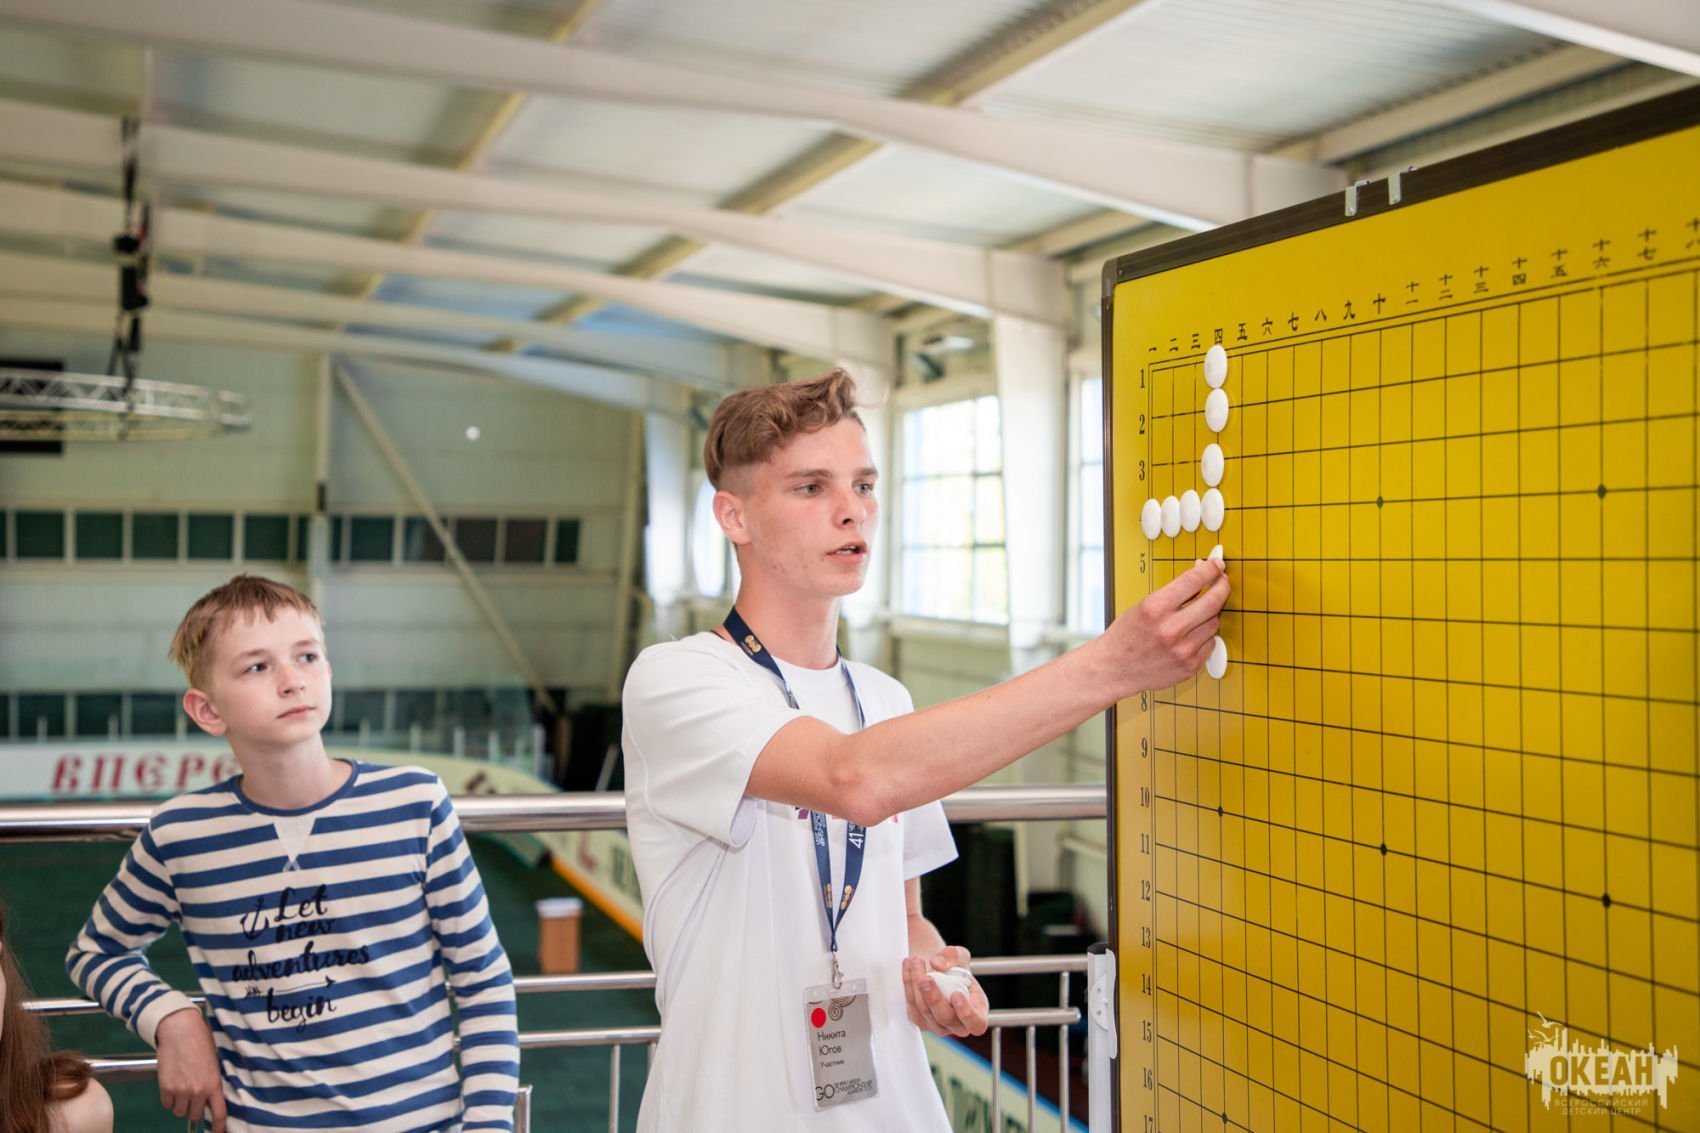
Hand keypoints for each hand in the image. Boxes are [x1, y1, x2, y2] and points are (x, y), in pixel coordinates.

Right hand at [156, 1007, 225, 1132]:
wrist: (180, 1031)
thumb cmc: (201, 1042)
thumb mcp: (213, 1063)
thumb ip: (212, 1082)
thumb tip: (210, 1097)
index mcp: (214, 1084)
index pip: (219, 1113)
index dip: (219, 1127)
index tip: (219, 1132)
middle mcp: (198, 1092)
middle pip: (195, 1115)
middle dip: (194, 1108)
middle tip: (192, 1095)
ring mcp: (181, 1092)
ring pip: (179, 1112)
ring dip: (180, 1104)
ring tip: (181, 1087)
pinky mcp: (166, 1089)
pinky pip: (166, 1104)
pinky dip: (168, 1098)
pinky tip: (172, 1083)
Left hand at [902, 946, 987, 1037]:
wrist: (937, 971)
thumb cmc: (955, 968)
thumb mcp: (960, 955)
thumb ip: (953, 955)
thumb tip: (937, 964)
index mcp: (977, 1011)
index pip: (976, 1023)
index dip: (967, 1013)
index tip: (956, 994)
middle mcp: (958, 1024)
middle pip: (945, 1018)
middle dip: (933, 997)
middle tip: (925, 978)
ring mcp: (939, 1026)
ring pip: (925, 1011)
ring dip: (916, 984)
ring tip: (915, 961)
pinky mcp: (921, 1021)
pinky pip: (912, 1007)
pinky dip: (909, 984)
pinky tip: (909, 967)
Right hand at [1105, 558, 1228, 694]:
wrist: (1115, 669)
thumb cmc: (1126, 636)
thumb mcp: (1143, 606)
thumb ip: (1173, 592)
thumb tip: (1200, 575)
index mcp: (1155, 608)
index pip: (1194, 580)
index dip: (1211, 569)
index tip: (1216, 565)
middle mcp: (1170, 629)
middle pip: (1213, 601)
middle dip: (1222, 586)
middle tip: (1222, 582)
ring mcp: (1183, 649)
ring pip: (1214, 622)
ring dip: (1209, 615)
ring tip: (1195, 615)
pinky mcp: (1190, 665)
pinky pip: (1211, 643)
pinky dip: (1205, 636)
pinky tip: (1191, 635)